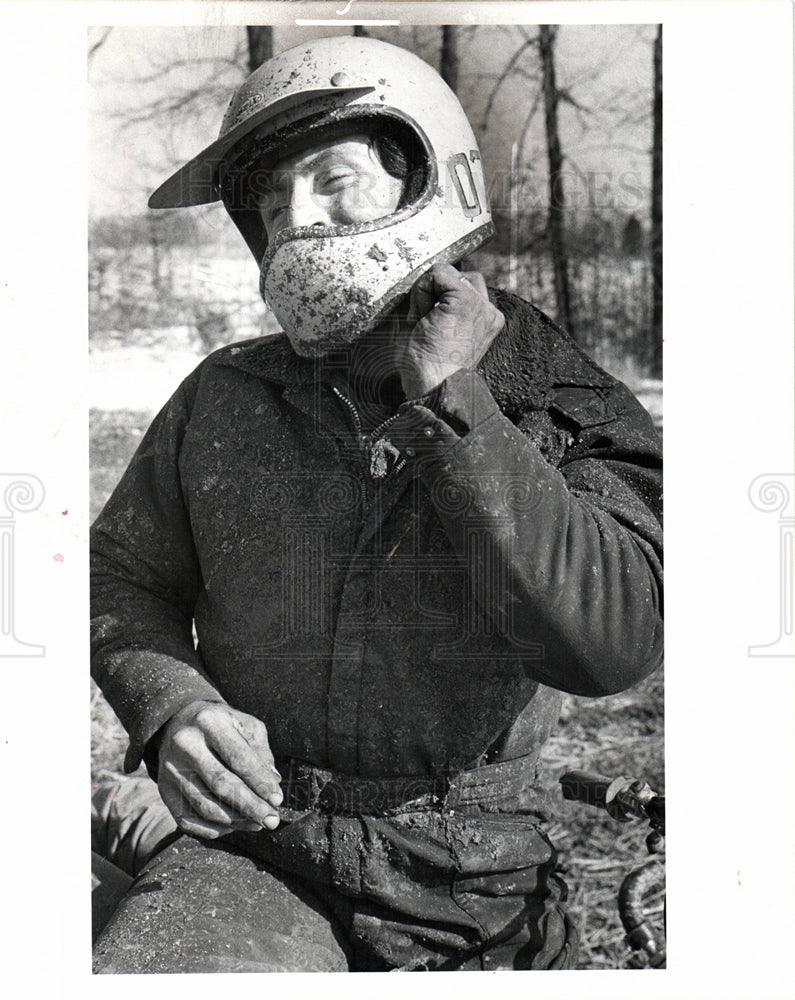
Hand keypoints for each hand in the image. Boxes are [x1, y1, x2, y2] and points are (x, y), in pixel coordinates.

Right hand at [157, 700, 282, 838]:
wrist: (179, 722)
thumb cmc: (222, 725)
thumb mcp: (245, 725)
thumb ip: (261, 752)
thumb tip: (273, 783)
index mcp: (210, 722)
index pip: (238, 758)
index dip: (260, 782)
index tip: (277, 800)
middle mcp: (186, 744)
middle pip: (221, 785)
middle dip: (251, 807)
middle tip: (272, 820)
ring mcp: (170, 768)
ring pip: (206, 806)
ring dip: (236, 821)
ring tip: (257, 824)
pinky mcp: (163, 789)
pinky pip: (188, 819)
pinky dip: (213, 829)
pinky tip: (234, 826)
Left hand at [397, 263, 503, 396]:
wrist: (433, 389)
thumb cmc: (427, 372)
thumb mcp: (438, 336)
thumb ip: (441, 311)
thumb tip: (425, 288)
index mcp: (486, 323)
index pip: (466, 290)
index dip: (438, 300)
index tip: (427, 328)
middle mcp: (489, 312)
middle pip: (461, 278)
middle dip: (436, 293)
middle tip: (423, 323)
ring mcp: (480, 305)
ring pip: (448, 275)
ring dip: (427, 293)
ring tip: (422, 322)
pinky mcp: (466, 300)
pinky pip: (439, 274)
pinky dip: (422, 289)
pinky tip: (420, 317)